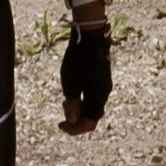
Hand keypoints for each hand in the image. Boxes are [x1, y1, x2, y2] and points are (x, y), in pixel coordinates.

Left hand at [58, 3, 112, 133]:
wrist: (90, 37)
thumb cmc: (78, 61)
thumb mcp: (71, 85)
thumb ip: (72, 105)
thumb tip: (72, 122)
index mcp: (97, 98)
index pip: (89, 123)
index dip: (75, 129)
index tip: (61, 125)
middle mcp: (104, 93)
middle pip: (91, 115)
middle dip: (76, 119)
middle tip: (61, 113)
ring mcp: (105, 85)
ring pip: (92, 105)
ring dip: (79, 108)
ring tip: (65, 100)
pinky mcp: (102, 77)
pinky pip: (94, 95)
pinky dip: (83, 98)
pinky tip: (73, 89)